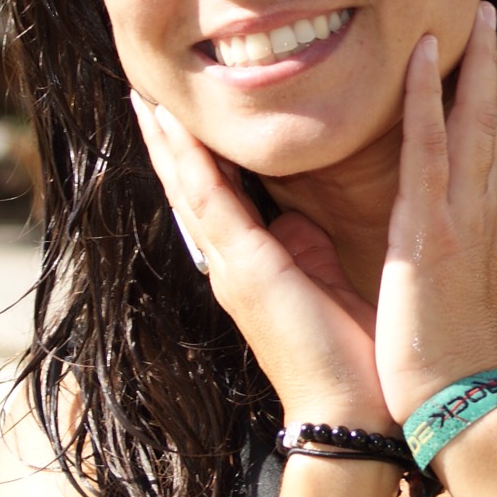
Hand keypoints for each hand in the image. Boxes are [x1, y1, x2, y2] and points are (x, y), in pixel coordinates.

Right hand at [132, 91, 391, 426]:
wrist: (352, 407)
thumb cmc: (348, 351)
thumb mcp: (322, 279)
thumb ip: (305, 246)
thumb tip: (298, 219)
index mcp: (251, 261)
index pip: (213, 193)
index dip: (193, 150)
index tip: (181, 109)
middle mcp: (230, 260)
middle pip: (187, 185)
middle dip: (166, 138)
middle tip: (143, 89)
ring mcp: (230, 263)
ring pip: (186, 186)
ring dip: (163, 139)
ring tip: (143, 94)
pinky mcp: (243, 267)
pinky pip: (207, 200)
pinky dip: (186, 160)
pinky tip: (169, 125)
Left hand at [375, 1, 496, 420]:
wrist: (463, 404)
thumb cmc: (453, 359)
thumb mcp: (464, 292)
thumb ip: (460, 253)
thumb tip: (449, 235)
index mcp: (493, 226)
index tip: (491, 55)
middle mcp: (489, 212)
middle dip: (496, 64)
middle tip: (488, 11)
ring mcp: (464, 217)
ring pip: (477, 120)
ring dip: (473, 62)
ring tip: (472, 12)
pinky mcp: (430, 229)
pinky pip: (430, 147)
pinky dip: (426, 97)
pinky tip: (424, 55)